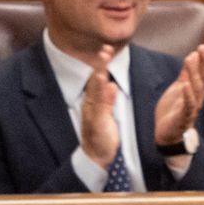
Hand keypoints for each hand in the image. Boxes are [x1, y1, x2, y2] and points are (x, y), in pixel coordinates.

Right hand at [78, 47, 122, 168]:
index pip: (98, 80)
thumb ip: (108, 101)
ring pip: (95, 89)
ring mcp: (93, 112)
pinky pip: (98, 104)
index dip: (102, 65)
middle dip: (100, 63)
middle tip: (105, 48)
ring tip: (103, 57)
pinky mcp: (97, 121)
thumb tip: (112, 86)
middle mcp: (91, 105)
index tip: (106, 50)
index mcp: (95, 103)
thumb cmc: (102, 138)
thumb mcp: (106, 116)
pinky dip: (100, 92)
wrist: (95, 157)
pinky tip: (104, 81)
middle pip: (95, 80)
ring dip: (99, 72)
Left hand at [152, 44, 203, 147]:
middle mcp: (198, 99)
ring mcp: (191, 108)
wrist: (166, 135)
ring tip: (190, 58)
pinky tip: (184, 85)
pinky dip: (187, 96)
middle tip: (203, 48)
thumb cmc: (173, 111)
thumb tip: (192, 56)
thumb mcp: (178, 89)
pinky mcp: (182, 118)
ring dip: (194, 73)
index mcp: (196, 91)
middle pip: (203, 79)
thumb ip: (185, 75)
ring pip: (196, 89)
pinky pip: (187, 106)